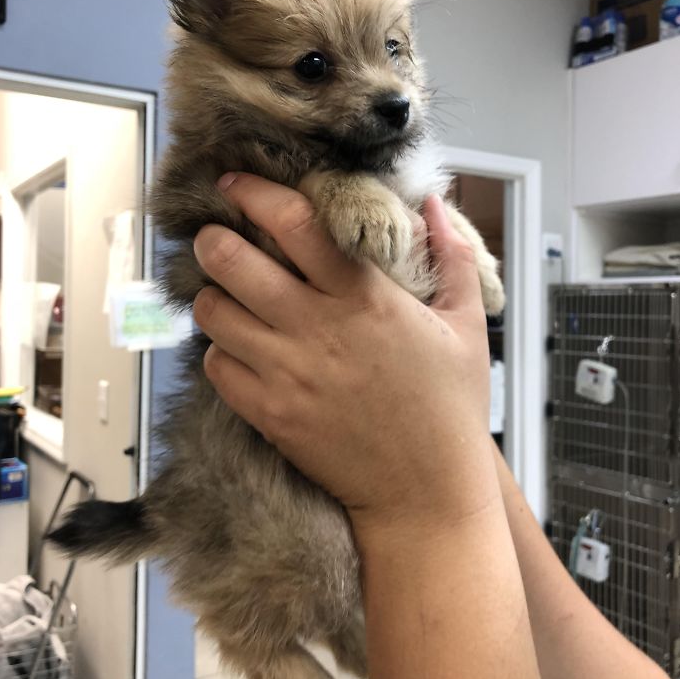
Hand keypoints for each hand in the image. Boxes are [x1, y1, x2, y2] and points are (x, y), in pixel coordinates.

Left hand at [193, 174, 494, 541]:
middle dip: (215, 241)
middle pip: (230, 262)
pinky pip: (216, 366)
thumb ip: (452, 258)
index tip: (237, 184)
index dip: (254, 193)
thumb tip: (435, 204)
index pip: (292, 223)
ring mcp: (287, 375)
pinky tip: (243, 348)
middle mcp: (317, 330)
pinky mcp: (269, 415)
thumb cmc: (450, 409)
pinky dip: (220, 350)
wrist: (426, 494)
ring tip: (230, 295)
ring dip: (214, 296)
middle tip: (220, 240)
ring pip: (212, 313)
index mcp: (364, 298)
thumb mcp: (467, 327)